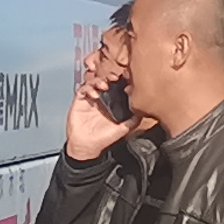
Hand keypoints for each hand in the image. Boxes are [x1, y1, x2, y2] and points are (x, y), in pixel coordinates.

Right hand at [66, 39, 137, 162]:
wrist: (87, 147)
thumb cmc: (104, 139)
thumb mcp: (123, 129)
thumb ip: (133, 121)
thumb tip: (144, 112)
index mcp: (111, 103)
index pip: (115, 87)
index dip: (119, 81)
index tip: (124, 79)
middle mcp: (101, 99)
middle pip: (104, 80)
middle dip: (109, 77)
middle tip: (114, 78)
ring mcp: (90, 99)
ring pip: (93, 82)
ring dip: (99, 81)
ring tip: (104, 86)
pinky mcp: (79, 101)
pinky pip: (82, 89)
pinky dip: (88, 88)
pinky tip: (94, 94)